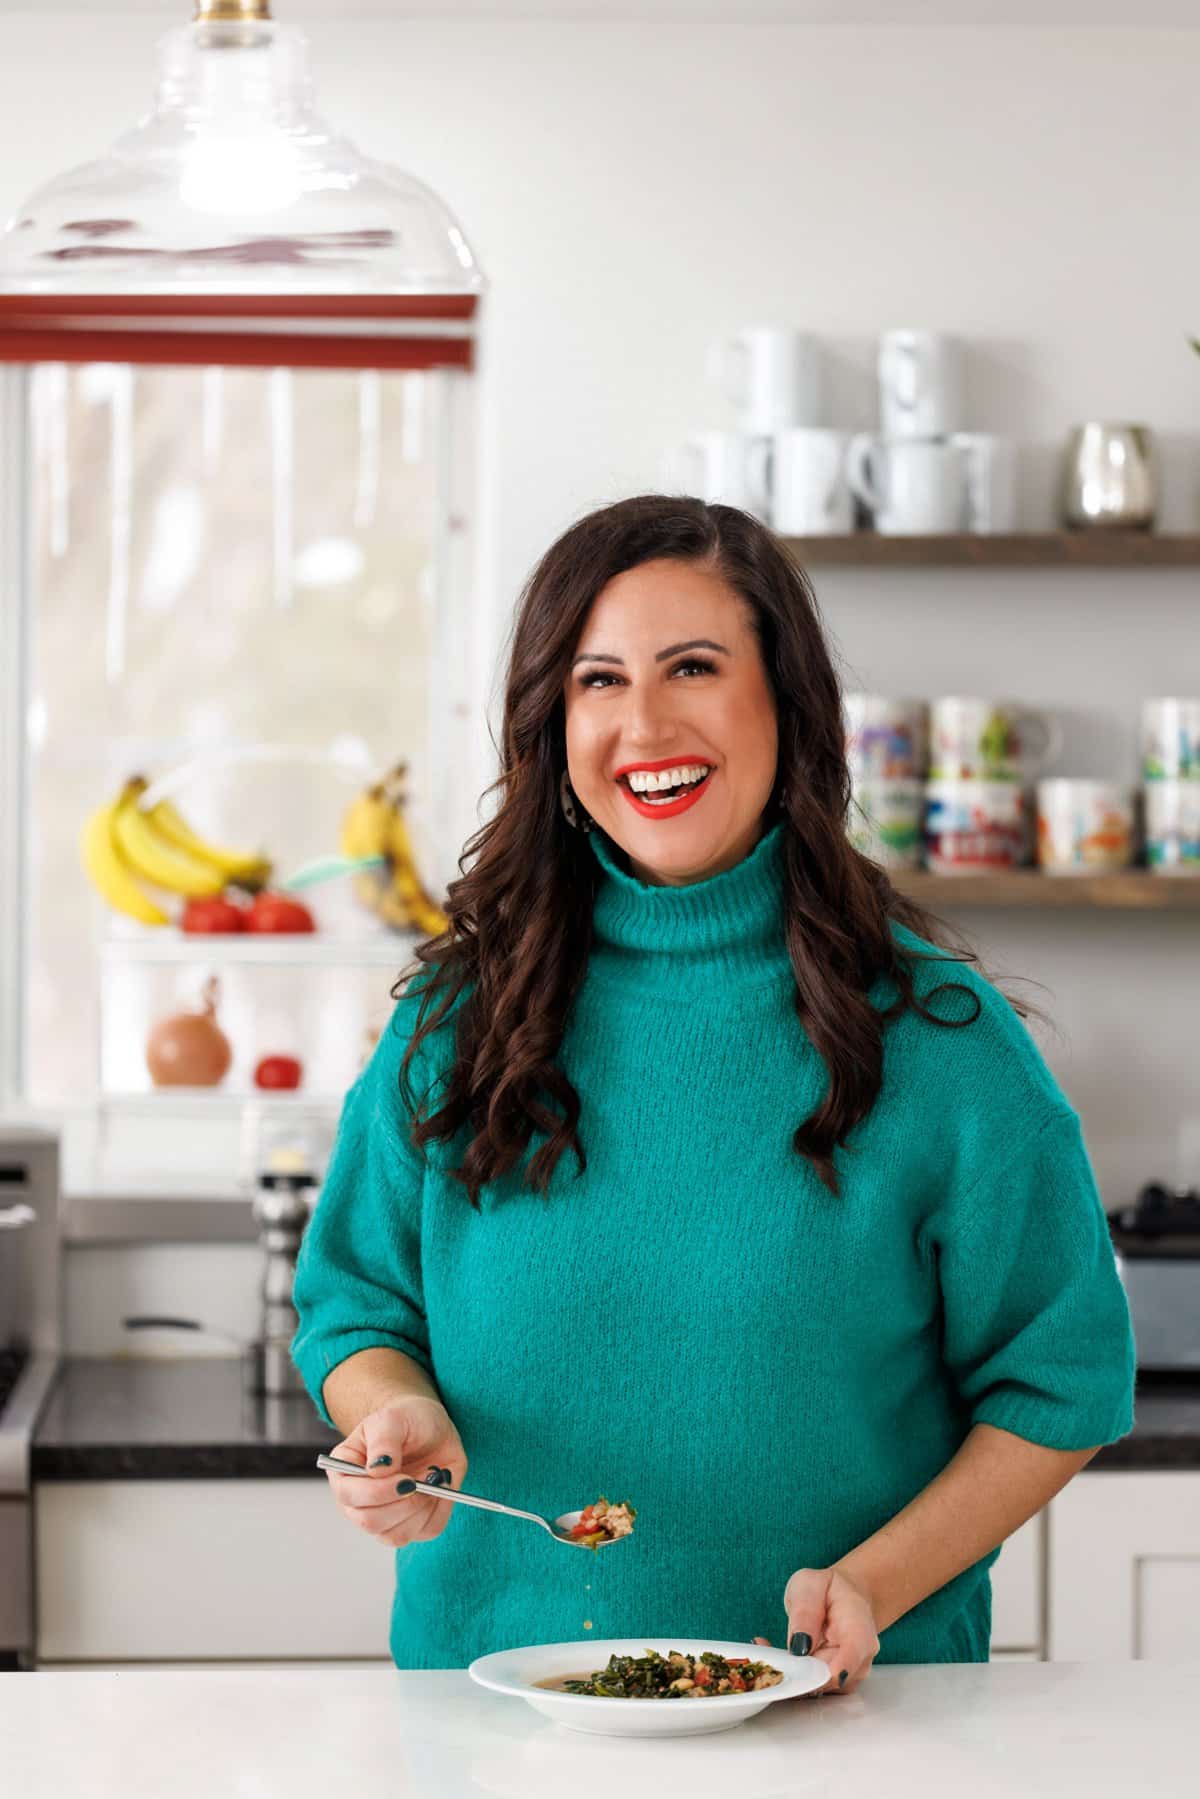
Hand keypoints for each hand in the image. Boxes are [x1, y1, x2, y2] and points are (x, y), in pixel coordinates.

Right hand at [325, 1394, 467, 1548]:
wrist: (431, 1428)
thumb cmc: (406, 1420)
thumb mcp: (393, 1418)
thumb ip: (383, 1441)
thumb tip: (378, 1470)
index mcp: (344, 1471)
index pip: (348, 1495)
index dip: (377, 1492)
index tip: (406, 1479)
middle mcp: (358, 1500)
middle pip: (370, 1522)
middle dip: (403, 1502)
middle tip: (424, 1478)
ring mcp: (382, 1517)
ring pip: (396, 1535)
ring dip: (421, 1507)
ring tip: (431, 1478)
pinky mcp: (410, 1524)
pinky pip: (425, 1531)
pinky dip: (438, 1511)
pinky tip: (438, 1488)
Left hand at [754, 1564, 880, 1696]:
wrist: (845, 1598)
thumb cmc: (830, 1589)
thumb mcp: (810, 1585)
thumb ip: (805, 1612)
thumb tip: (799, 1647)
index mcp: (859, 1631)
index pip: (848, 1662)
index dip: (819, 1673)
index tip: (792, 1666)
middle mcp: (859, 1661)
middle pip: (825, 1681)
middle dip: (793, 1669)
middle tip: (763, 1647)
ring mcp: (848, 1676)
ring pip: (815, 1689)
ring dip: (788, 1672)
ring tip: (767, 1646)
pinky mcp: (834, 1684)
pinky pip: (809, 1688)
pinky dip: (790, 1675)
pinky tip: (778, 1655)